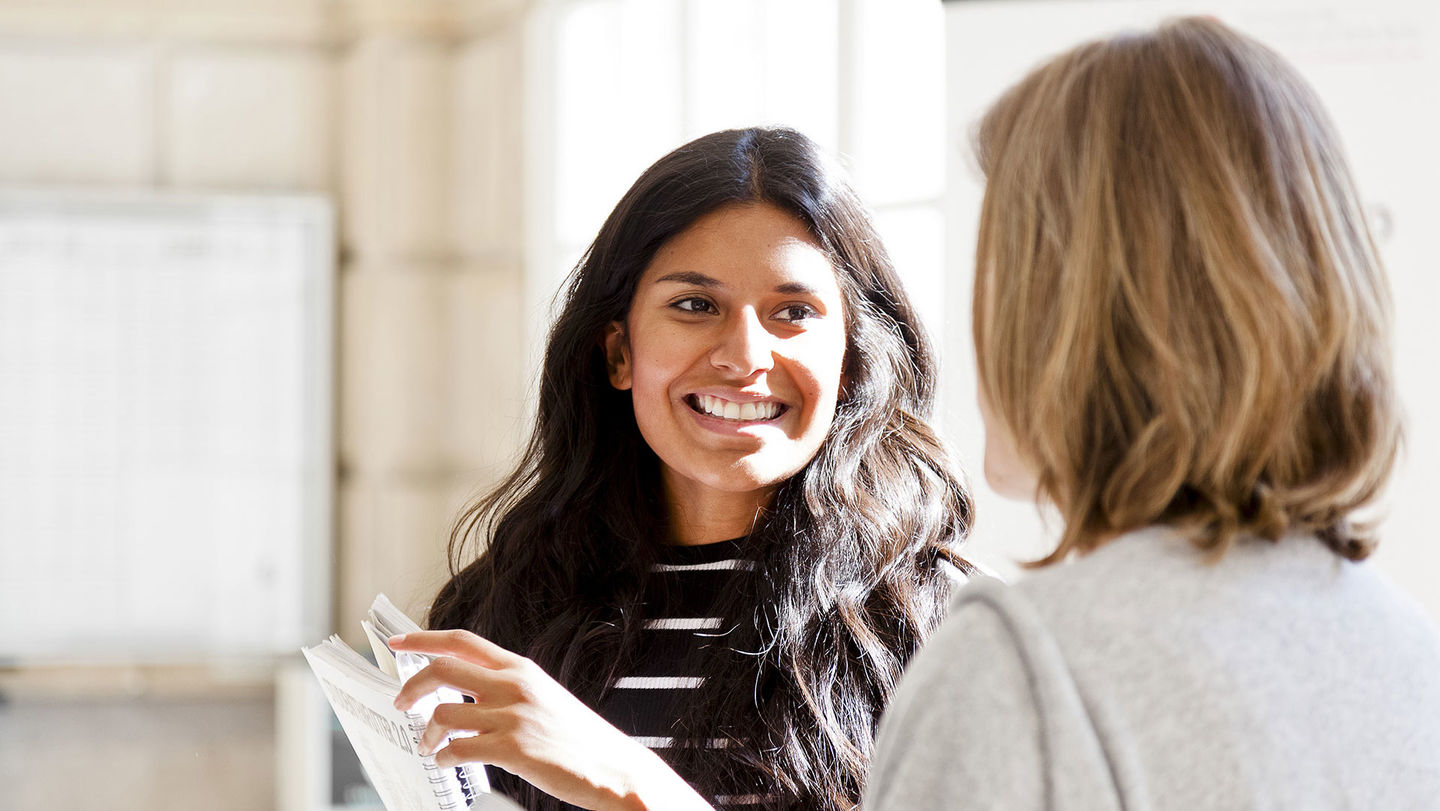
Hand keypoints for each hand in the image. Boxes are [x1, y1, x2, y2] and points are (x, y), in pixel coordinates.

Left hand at [389, 629, 713, 810]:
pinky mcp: (513, 749)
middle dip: (411, 687)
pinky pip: (458, 749)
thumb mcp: (543, 695)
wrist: (612, 766)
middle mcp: (514, 685)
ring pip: (443, 714)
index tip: (398, 642)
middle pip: (443, 670)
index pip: (462, 641)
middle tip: (401, 703)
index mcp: (520, 668)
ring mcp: (513, 716)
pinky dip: (444, 757)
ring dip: (426, 734)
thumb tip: (465, 689)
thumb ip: (507, 686)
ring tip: (428, 746)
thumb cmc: (577, 736)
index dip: (424, 639)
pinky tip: (448, 761)